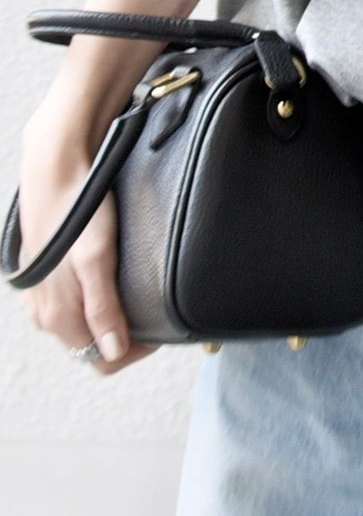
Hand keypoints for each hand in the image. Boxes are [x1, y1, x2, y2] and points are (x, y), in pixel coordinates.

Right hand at [17, 91, 159, 376]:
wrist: (55, 164)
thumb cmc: (78, 208)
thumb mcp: (96, 259)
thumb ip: (103, 309)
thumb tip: (113, 352)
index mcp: (55, 315)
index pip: (98, 360)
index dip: (132, 352)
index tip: (160, 332)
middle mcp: (42, 310)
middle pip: (86, 343)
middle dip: (120, 336)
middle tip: (151, 312)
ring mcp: (40, 291)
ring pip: (76, 322)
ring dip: (105, 318)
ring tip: (133, 294)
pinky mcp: (43, 270)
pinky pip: (67, 299)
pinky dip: (89, 299)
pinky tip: (106, 279)